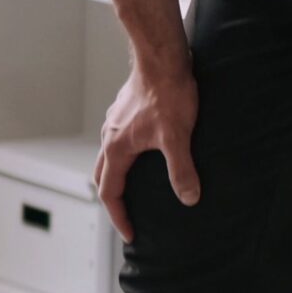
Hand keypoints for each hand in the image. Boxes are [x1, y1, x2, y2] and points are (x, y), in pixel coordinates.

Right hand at [95, 62, 201, 242]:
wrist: (161, 59)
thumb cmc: (167, 94)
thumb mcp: (177, 137)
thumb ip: (181, 170)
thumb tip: (189, 198)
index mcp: (117, 148)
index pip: (110, 192)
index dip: (119, 216)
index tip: (130, 233)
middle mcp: (110, 137)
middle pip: (102, 176)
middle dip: (112, 200)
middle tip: (127, 216)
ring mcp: (115, 122)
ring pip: (109, 157)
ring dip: (117, 176)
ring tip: (135, 187)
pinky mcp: (125, 111)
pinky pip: (118, 141)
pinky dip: (125, 157)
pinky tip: (144, 153)